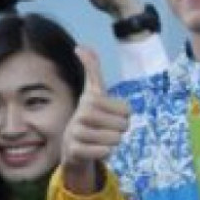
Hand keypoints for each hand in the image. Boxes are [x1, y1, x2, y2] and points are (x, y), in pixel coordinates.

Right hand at [60, 47, 129, 193]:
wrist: (72, 146)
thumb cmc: (89, 117)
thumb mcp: (93, 91)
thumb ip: (92, 68)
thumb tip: (80, 47)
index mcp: (90, 99)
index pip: (127, 110)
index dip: (124, 116)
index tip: (110, 115)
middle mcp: (81, 114)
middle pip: (123, 126)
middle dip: (119, 130)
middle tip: (105, 129)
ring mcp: (76, 133)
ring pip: (115, 140)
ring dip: (112, 142)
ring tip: (100, 139)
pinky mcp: (74, 151)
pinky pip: (104, 153)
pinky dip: (105, 153)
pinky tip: (95, 149)